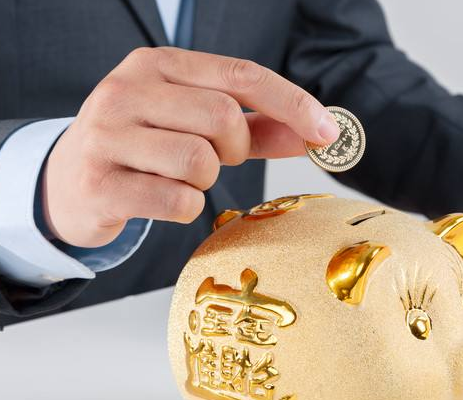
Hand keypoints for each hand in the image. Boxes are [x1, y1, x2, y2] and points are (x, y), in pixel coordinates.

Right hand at [44, 47, 339, 246]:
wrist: (68, 183)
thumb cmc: (147, 149)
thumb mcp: (197, 125)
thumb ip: (257, 128)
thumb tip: (316, 134)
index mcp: (159, 65)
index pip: (242, 75)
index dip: (293, 103)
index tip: (328, 132)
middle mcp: (128, 90)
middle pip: (223, 117)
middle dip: (237, 147)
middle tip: (218, 158)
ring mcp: (108, 135)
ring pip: (200, 160)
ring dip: (207, 179)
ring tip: (182, 177)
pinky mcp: (100, 183)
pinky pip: (177, 200)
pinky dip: (186, 207)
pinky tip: (161, 198)